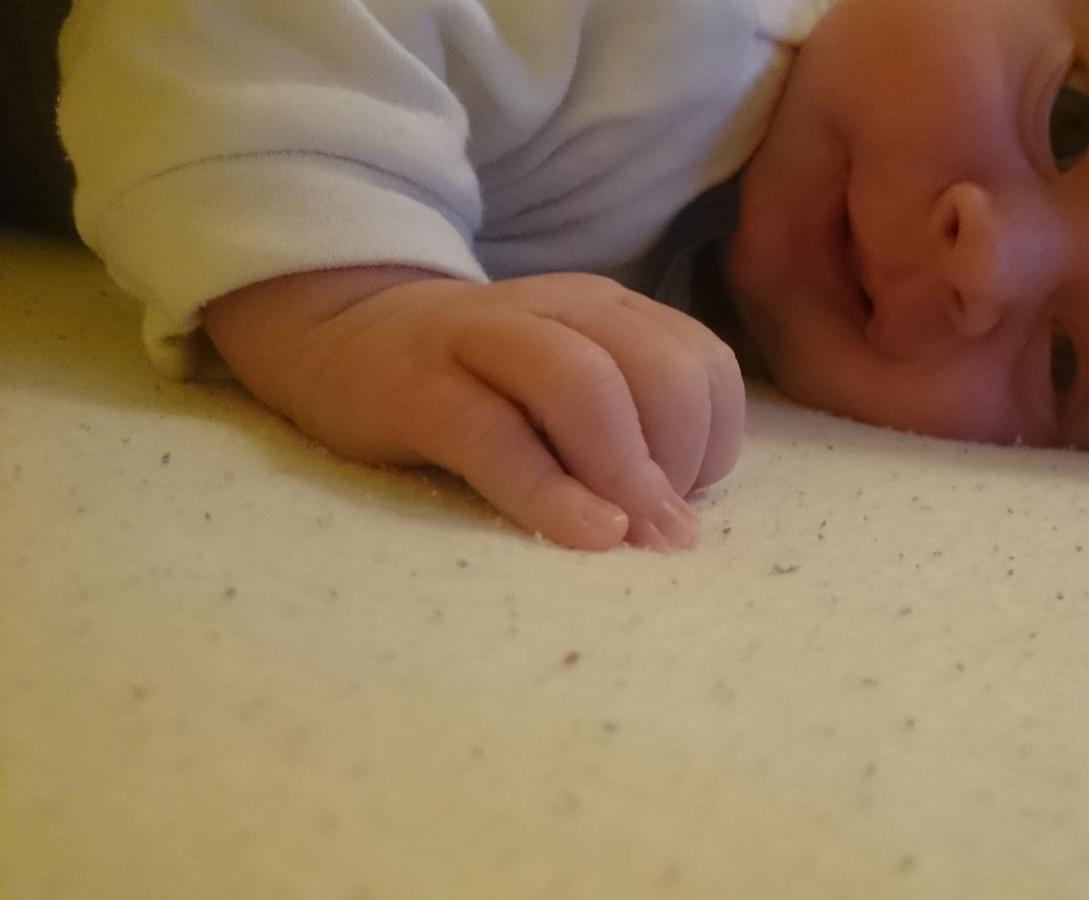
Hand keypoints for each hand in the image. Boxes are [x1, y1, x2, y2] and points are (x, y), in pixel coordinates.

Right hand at [204, 268, 743, 550]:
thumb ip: (630, 438)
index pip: (704, 363)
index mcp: (609, 311)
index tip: (684, 493)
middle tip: (656, 526)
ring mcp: (485, 342)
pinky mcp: (420, 390)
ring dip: (627, 474)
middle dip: (681, 460)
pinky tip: (587, 534)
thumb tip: (679, 529)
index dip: (715, 439)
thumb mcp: (568, 398)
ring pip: (588, 387)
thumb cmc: (479, 389)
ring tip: (632, 538)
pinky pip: (499, 439)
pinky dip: (552, 494)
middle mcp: (560, 311)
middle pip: (663, 372)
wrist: (340, 336)